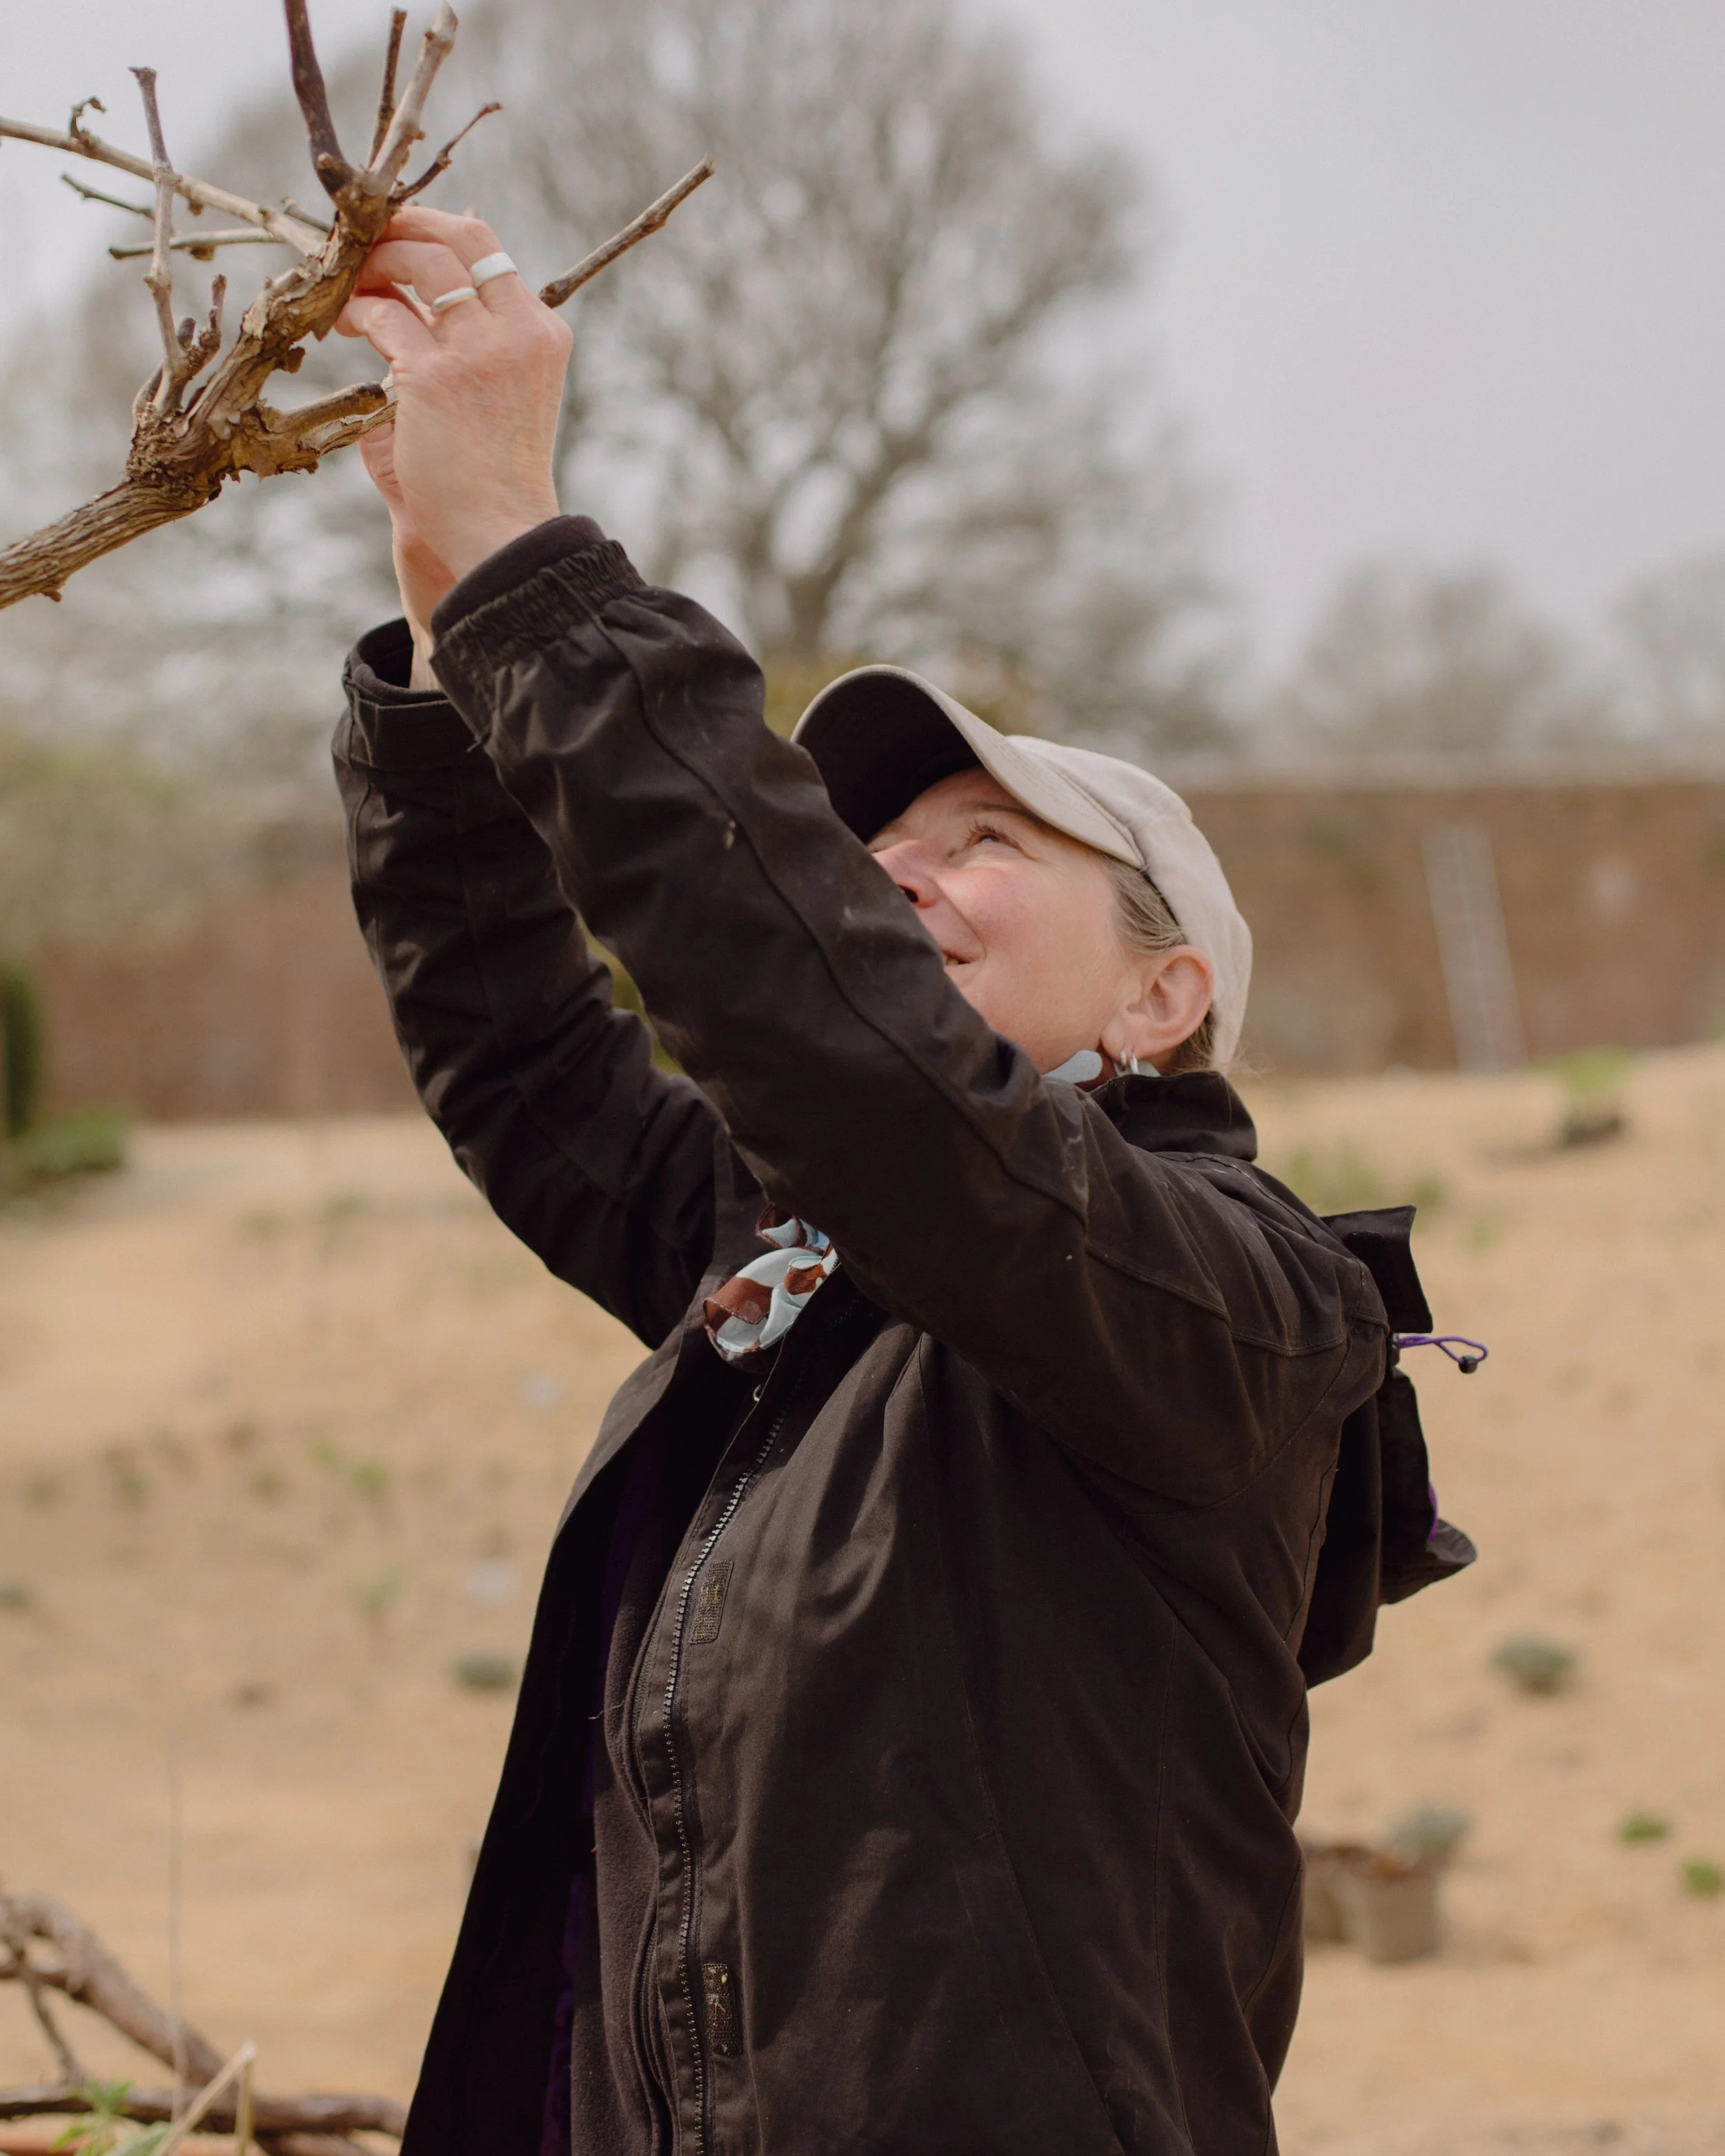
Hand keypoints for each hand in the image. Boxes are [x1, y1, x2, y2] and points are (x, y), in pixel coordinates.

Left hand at [337, 207, 572, 673]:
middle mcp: (518, 331)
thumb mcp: (501, 391)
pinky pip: (384, 315)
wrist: (499, 533)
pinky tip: (344, 326)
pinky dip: (357, 311)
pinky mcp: (436, 378)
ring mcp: (480, 352)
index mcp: (541, 332)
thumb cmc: (493, 474)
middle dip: (400, 227)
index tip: (397, 235)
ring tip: (348, 289)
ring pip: (418, 263)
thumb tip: (409, 293)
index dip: (434, 228)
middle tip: (361, 244)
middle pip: (457, 237)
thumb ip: (470, 339)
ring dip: (373, 263)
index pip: (487, 249)